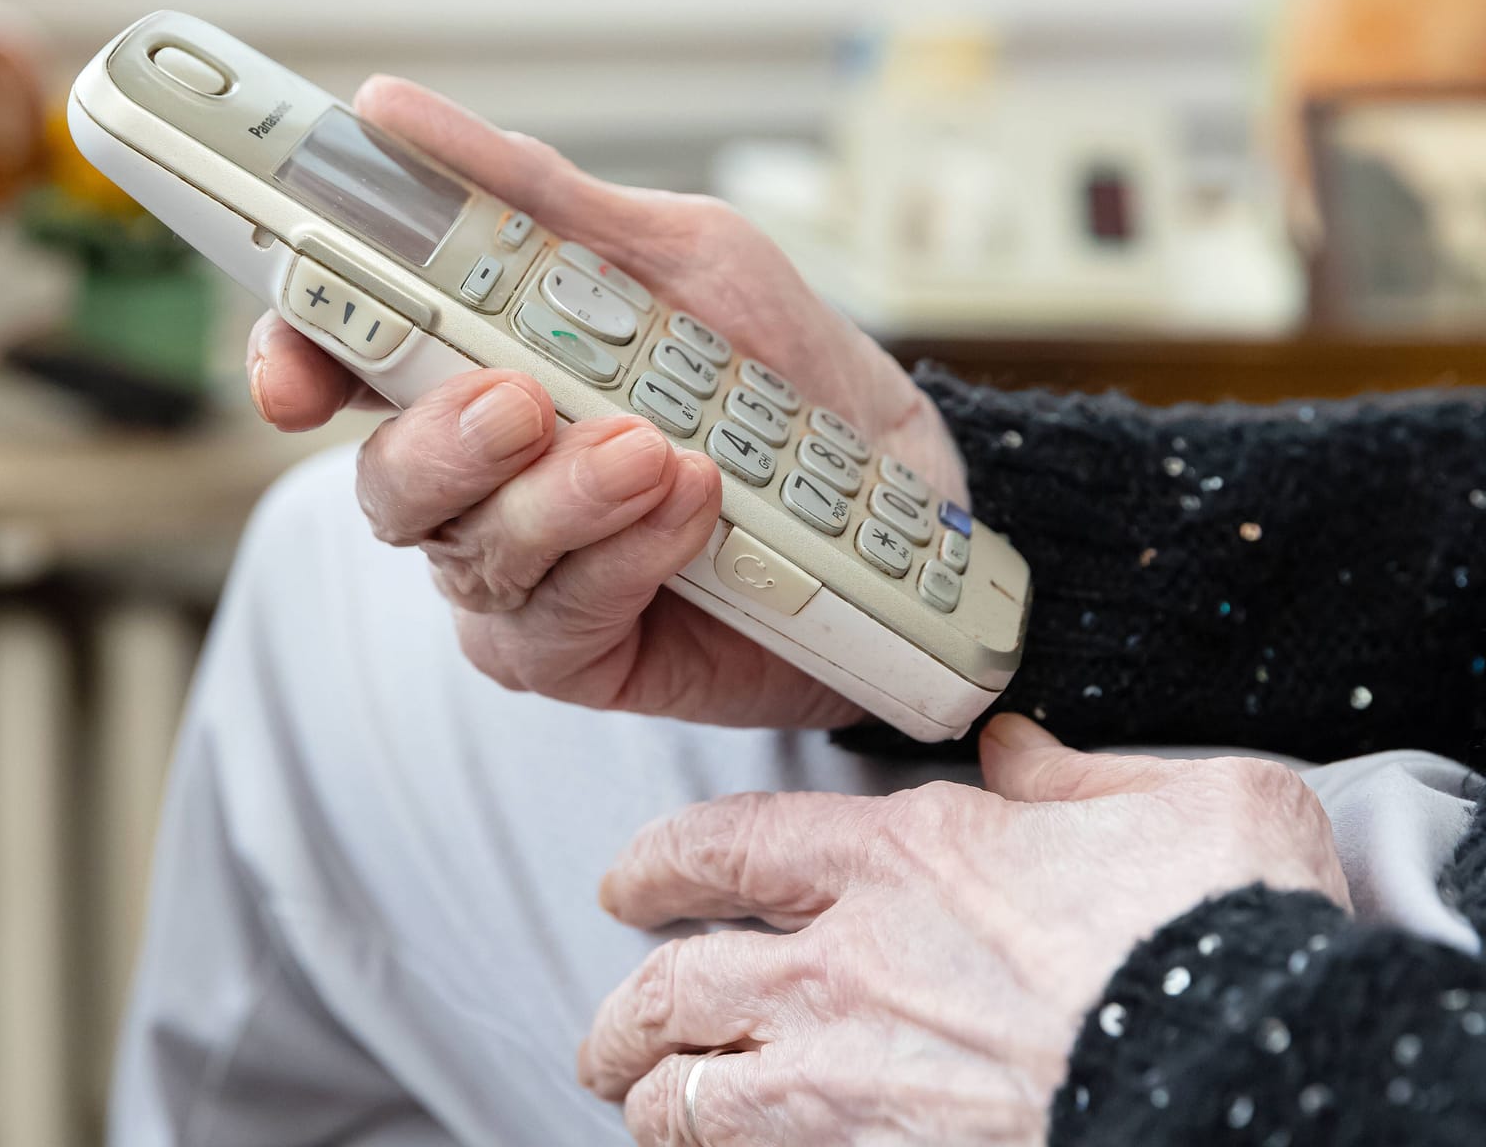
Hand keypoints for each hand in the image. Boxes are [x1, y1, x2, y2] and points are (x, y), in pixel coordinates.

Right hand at [246, 75, 966, 728]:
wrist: (904, 489)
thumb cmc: (778, 368)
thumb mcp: (675, 254)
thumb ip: (536, 198)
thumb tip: (393, 113)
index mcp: (471, 373)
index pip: (340, 370)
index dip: (295, 364)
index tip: (297, 368)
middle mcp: (475, 483)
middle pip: (385, 482)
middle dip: (440, 443)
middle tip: (520, 400)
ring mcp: (517, 576)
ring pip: (471, 554)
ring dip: (560, 498)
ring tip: (655, 449)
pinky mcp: (574, 655)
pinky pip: (552, 620)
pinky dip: (620, 560)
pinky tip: (690, 511)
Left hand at [577, 715, 1350, 1144]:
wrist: (1254, 1072)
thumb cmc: (1226, 931)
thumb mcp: (1180, 799)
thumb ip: (1074, 774)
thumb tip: (1019, 751)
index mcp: (902, 855)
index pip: (727, 844)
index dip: (658, 864)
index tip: (626, 885)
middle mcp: (846, 963)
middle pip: (677, 986)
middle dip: (626, 1014)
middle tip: (606, 1036)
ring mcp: (851, 1075)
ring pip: (692, 1095)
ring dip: (652, 1102)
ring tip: (638, 1110)